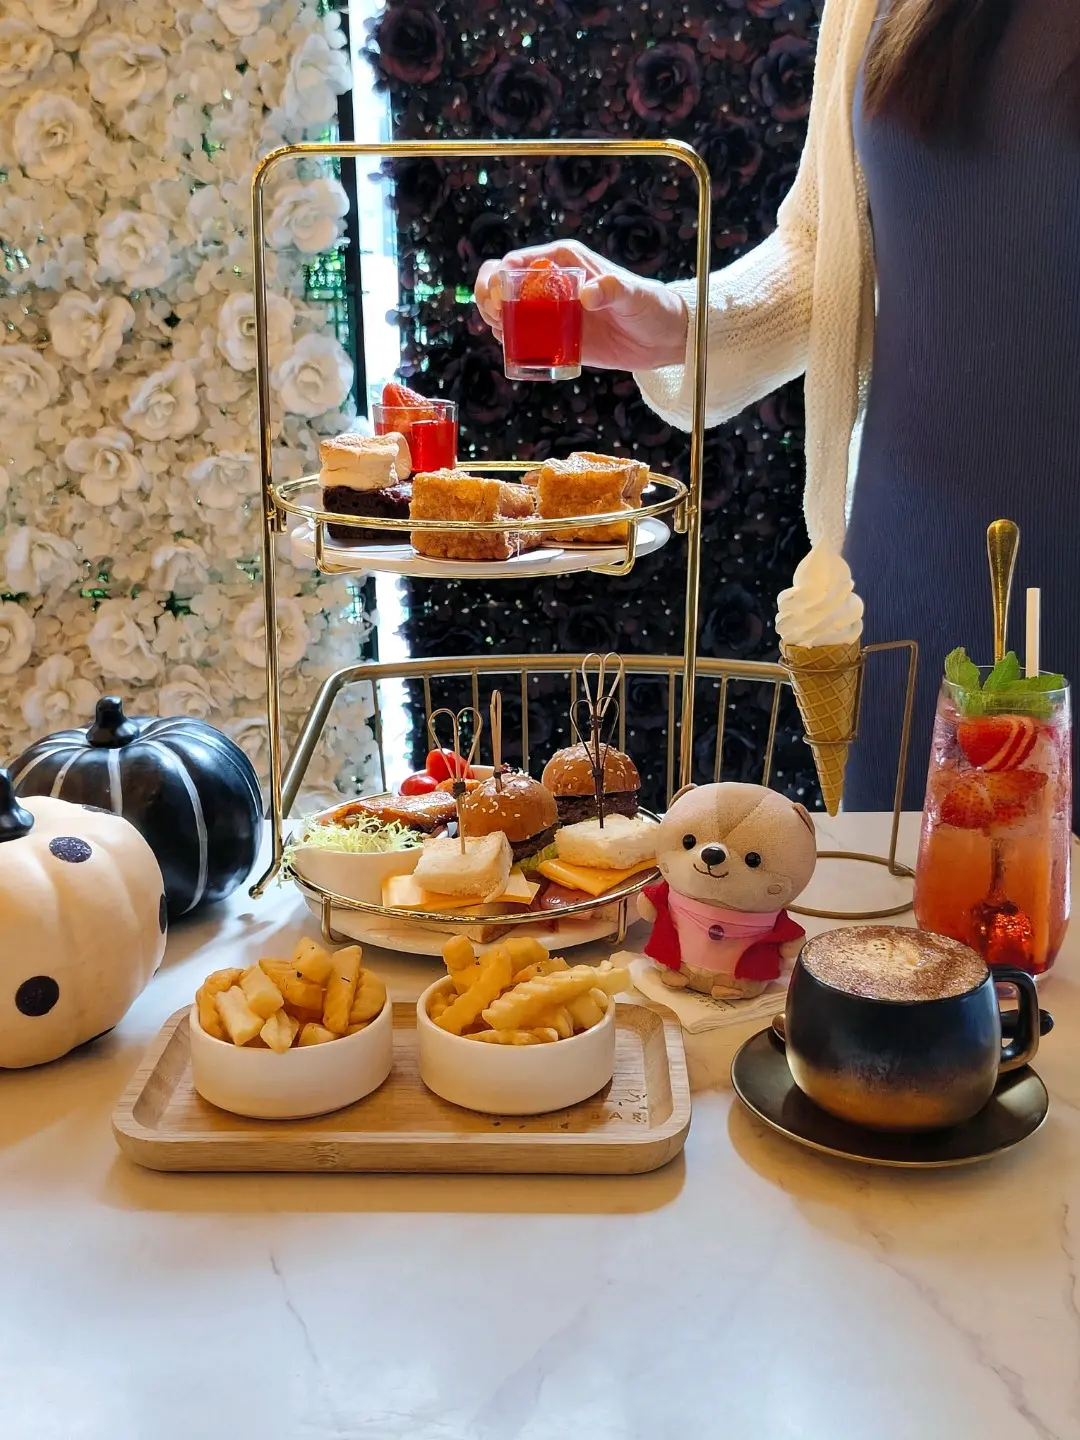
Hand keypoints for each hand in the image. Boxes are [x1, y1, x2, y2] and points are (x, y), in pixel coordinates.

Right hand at [475, 241, 688, 371]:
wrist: (661, 337)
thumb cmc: (650, 306)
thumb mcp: (632, 296)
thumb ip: (612, 291)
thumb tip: (588, 294)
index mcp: (564, 261)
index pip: (518, 261)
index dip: (499, 277)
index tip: (499, 299)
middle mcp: (552, 282)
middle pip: (502, 282)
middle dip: (488, 297)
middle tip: (495, 319)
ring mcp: (551, 310)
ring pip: (508, 309)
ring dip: (495, 320)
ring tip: (502, 334)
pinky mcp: (556, 336)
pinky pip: (524, 336)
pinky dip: (512, 342)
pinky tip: (514, 350)